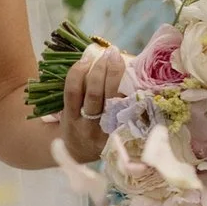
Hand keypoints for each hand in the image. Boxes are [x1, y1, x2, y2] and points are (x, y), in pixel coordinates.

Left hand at [59, 43, 126, 163]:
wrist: (76, 151)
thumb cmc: (104, 133)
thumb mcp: (120, 128)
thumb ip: (128, 106)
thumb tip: (136, 72)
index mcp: (121, 130)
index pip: (130, 106)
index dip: (133, 87)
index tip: (136, 69)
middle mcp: (104, 129)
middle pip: (111, 97)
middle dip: (113, 72)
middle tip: (114, 54)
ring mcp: (85, 123)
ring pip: (92, 93)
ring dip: (97, 71)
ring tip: (101, 55)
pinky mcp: (69, 117)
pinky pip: (72, 92)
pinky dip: (77, 74)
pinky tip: (83, 62)